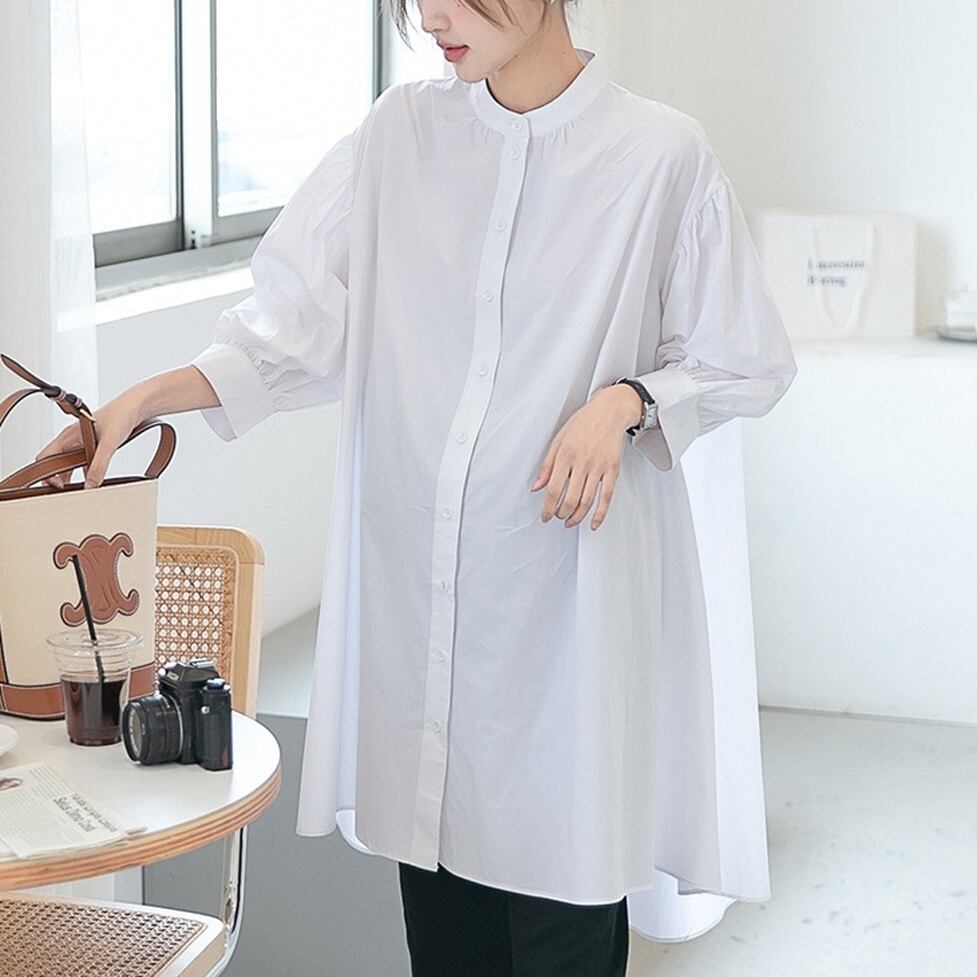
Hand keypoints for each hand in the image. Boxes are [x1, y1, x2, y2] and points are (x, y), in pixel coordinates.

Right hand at [34, 389, 146, 489]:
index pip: (46, 457)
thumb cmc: (121, 416)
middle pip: (54, 462)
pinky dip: (84, 471)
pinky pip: (82, 461)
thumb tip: (91, 484)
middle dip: (57, 477)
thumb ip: (99, 465)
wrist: (135, 407)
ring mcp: (81, 441)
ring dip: (70, 475)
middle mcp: (72, 438)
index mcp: (68, 435)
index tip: (59, 486)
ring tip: (76, 489)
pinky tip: (91, 480)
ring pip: (68, 462)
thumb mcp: (109, 443)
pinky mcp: (92, 444)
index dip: (47, 473)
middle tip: (66, 491)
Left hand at [529, 383, 642, 530]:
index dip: (547, 508)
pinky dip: (600, 513)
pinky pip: (607, 496)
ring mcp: (599, 467)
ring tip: (569, 522)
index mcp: (566, 455)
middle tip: (556, 517)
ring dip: (576, 517)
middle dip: (560, 514)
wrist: (609, 411)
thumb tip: (537, 487)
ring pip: (587, 501)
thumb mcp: (558, 440)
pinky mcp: (613, 470)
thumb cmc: (583, 423)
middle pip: (569, 499)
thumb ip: (547, 466)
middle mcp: (582, 463)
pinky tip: (594, 523)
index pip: (553, 490)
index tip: (544, 516)